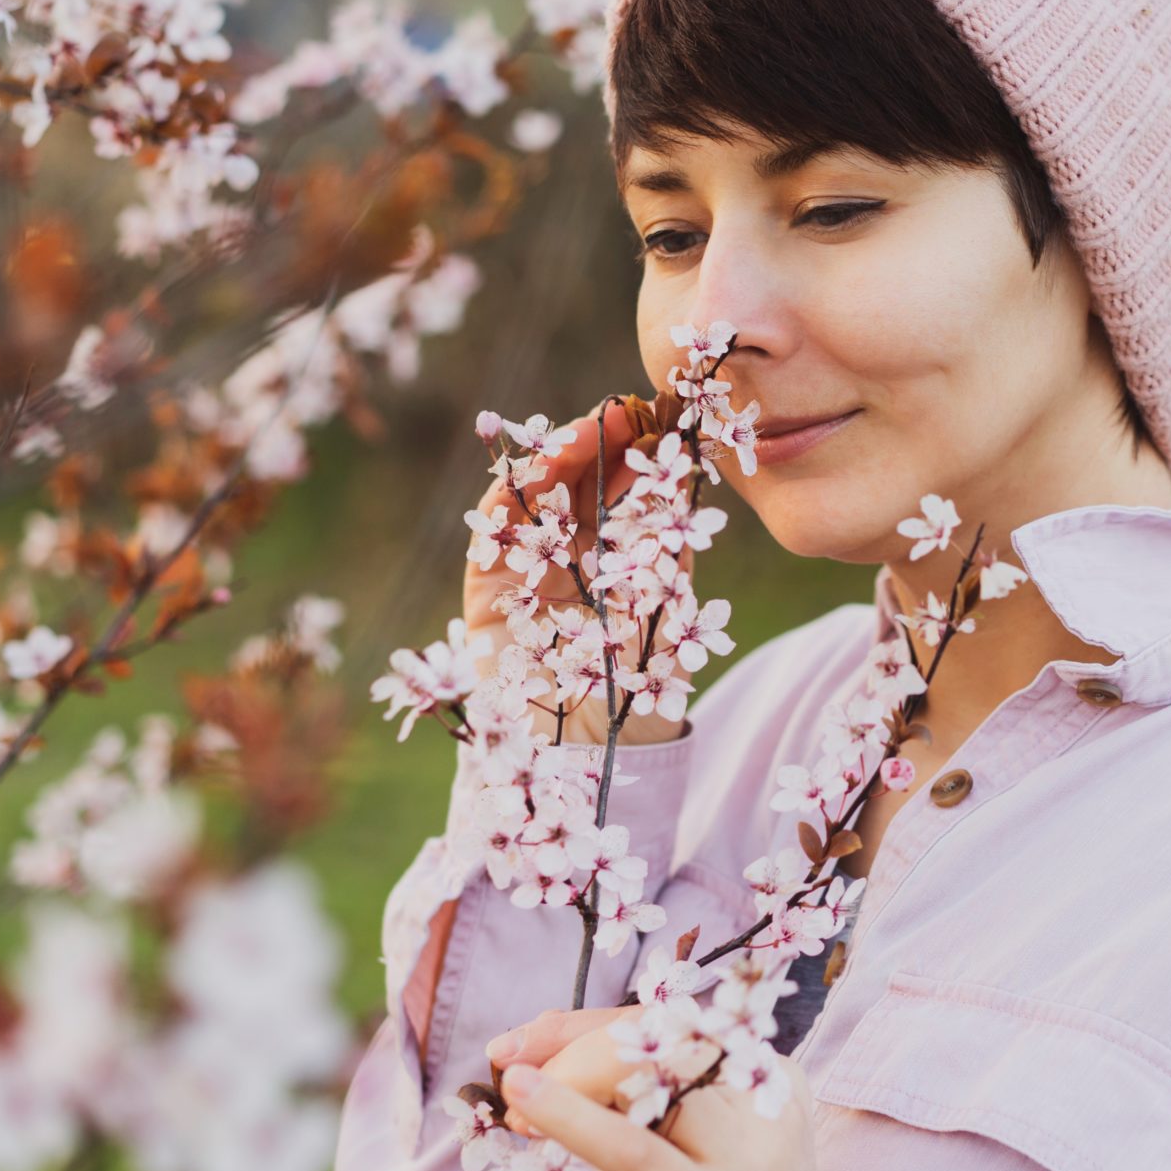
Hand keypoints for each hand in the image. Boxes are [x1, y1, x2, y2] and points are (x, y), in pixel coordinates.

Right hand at [463, 391, 697, 748]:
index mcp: (615, 557)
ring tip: (584, 434)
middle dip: (595, 445)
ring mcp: (525, 570)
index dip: (632, 452)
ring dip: (555, 459)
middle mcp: (568, 557)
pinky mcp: (486, 590)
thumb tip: (683, 469)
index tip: (657, 421)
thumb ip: (667, 540)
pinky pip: (493, 531)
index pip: (618, 490)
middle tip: (620, 415)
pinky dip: (510, 495)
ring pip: (535, 498)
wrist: (599, 755)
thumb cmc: (644, 688)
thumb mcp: (667, 601)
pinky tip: (538, 468)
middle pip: (576, 484)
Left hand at [493, 1012, 836, 1170]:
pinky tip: (526, 1099)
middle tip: (511, 1070)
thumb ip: (655, 1101)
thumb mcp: (711, 1152)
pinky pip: (633, 1149)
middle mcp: (764, 1101)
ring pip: (644, 1081)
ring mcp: (743, 1155)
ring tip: (518, 1111)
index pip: (670, 1020)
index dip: (589, 1023)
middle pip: (656, 1041)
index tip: (526, 1040)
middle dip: (572, 1046)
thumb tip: (549, 1050)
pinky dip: (572, 1118)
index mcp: (771, 1077)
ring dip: (567, 1084)